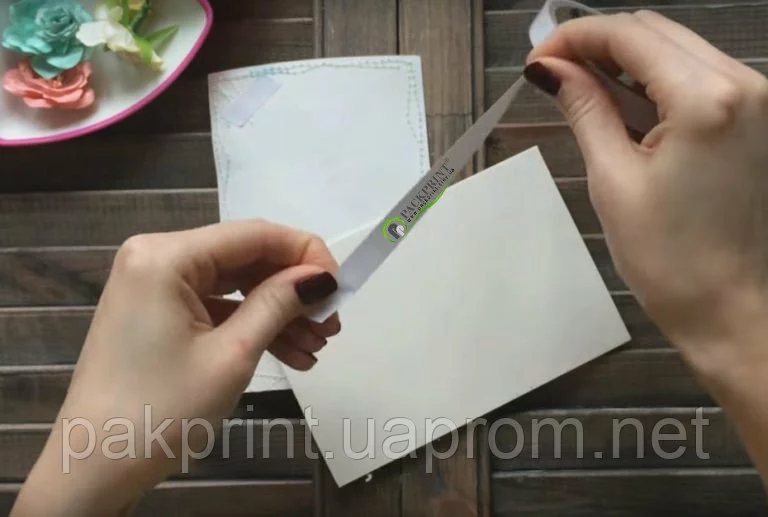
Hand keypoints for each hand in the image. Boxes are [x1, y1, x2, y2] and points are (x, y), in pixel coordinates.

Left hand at [12, 220, 340, 516]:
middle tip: (331, 325)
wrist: (96, 468)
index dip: (305, 254)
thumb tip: (321, 278)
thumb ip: (278, 304)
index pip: (254, 235)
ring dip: (278, 314)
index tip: (342, 286)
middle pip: (245, 259)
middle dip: (293, 292)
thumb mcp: (232, 355)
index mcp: (166, 256)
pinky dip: (250, 327)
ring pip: (235, 286)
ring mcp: (154, 287)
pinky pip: (216, 308)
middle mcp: (157, 258)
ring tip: (316, 347)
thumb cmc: (162, 409)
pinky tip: (289, 354)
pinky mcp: (157, 313)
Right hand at [526, 11, 767, 366]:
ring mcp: (757, 100)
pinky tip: (621, 102)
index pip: (632, 36)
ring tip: (580, 87)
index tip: (539, 57)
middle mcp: (744, 85)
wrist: (731, 308)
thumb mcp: (613, 178)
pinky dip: (655, 80)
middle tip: (553, 72)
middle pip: (657, 32)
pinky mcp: (756, 118)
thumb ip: (585, 109)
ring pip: (678, 48)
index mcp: (707, 100)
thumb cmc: (670, 259)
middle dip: (599, 43)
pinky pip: (698, 76)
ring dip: (626, 59)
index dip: (576, 37)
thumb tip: (550, 69)